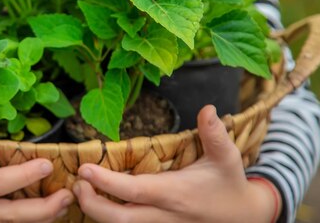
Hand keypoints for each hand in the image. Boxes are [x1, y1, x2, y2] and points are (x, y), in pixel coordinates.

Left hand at [73, 105, 280, 222]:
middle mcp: (162, 216)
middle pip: (117, 219)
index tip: (84, 168)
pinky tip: (98, 200)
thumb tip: (207, 108)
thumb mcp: (227, 158)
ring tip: (82, 189)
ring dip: (96, 212)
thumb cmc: (229, 184)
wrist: (242, 218)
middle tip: (77, 182)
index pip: (133, 191)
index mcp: (174, 194)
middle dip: (90, 204)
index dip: (105, 181)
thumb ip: (215, 134)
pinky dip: (109, 217)